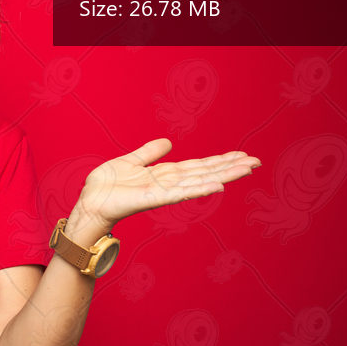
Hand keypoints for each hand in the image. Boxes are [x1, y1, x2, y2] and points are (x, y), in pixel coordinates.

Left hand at [69, 138, 260, 233]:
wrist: (90, 202)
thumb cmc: (106, 186)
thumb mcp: (130, 161)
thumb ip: (149, 153)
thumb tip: (168, 142)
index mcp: (164, 174)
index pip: (198, 166)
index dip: (219, 161)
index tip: (242, 156)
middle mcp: (169, 183)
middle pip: (205, 173)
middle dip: (230, 167)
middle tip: (256, 161)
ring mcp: (164, 192)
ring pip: (199, 182)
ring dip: (223, 176)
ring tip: (246, 169)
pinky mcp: (154, 199)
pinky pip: (180, 193)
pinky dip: (199, 189)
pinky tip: (217, 186)